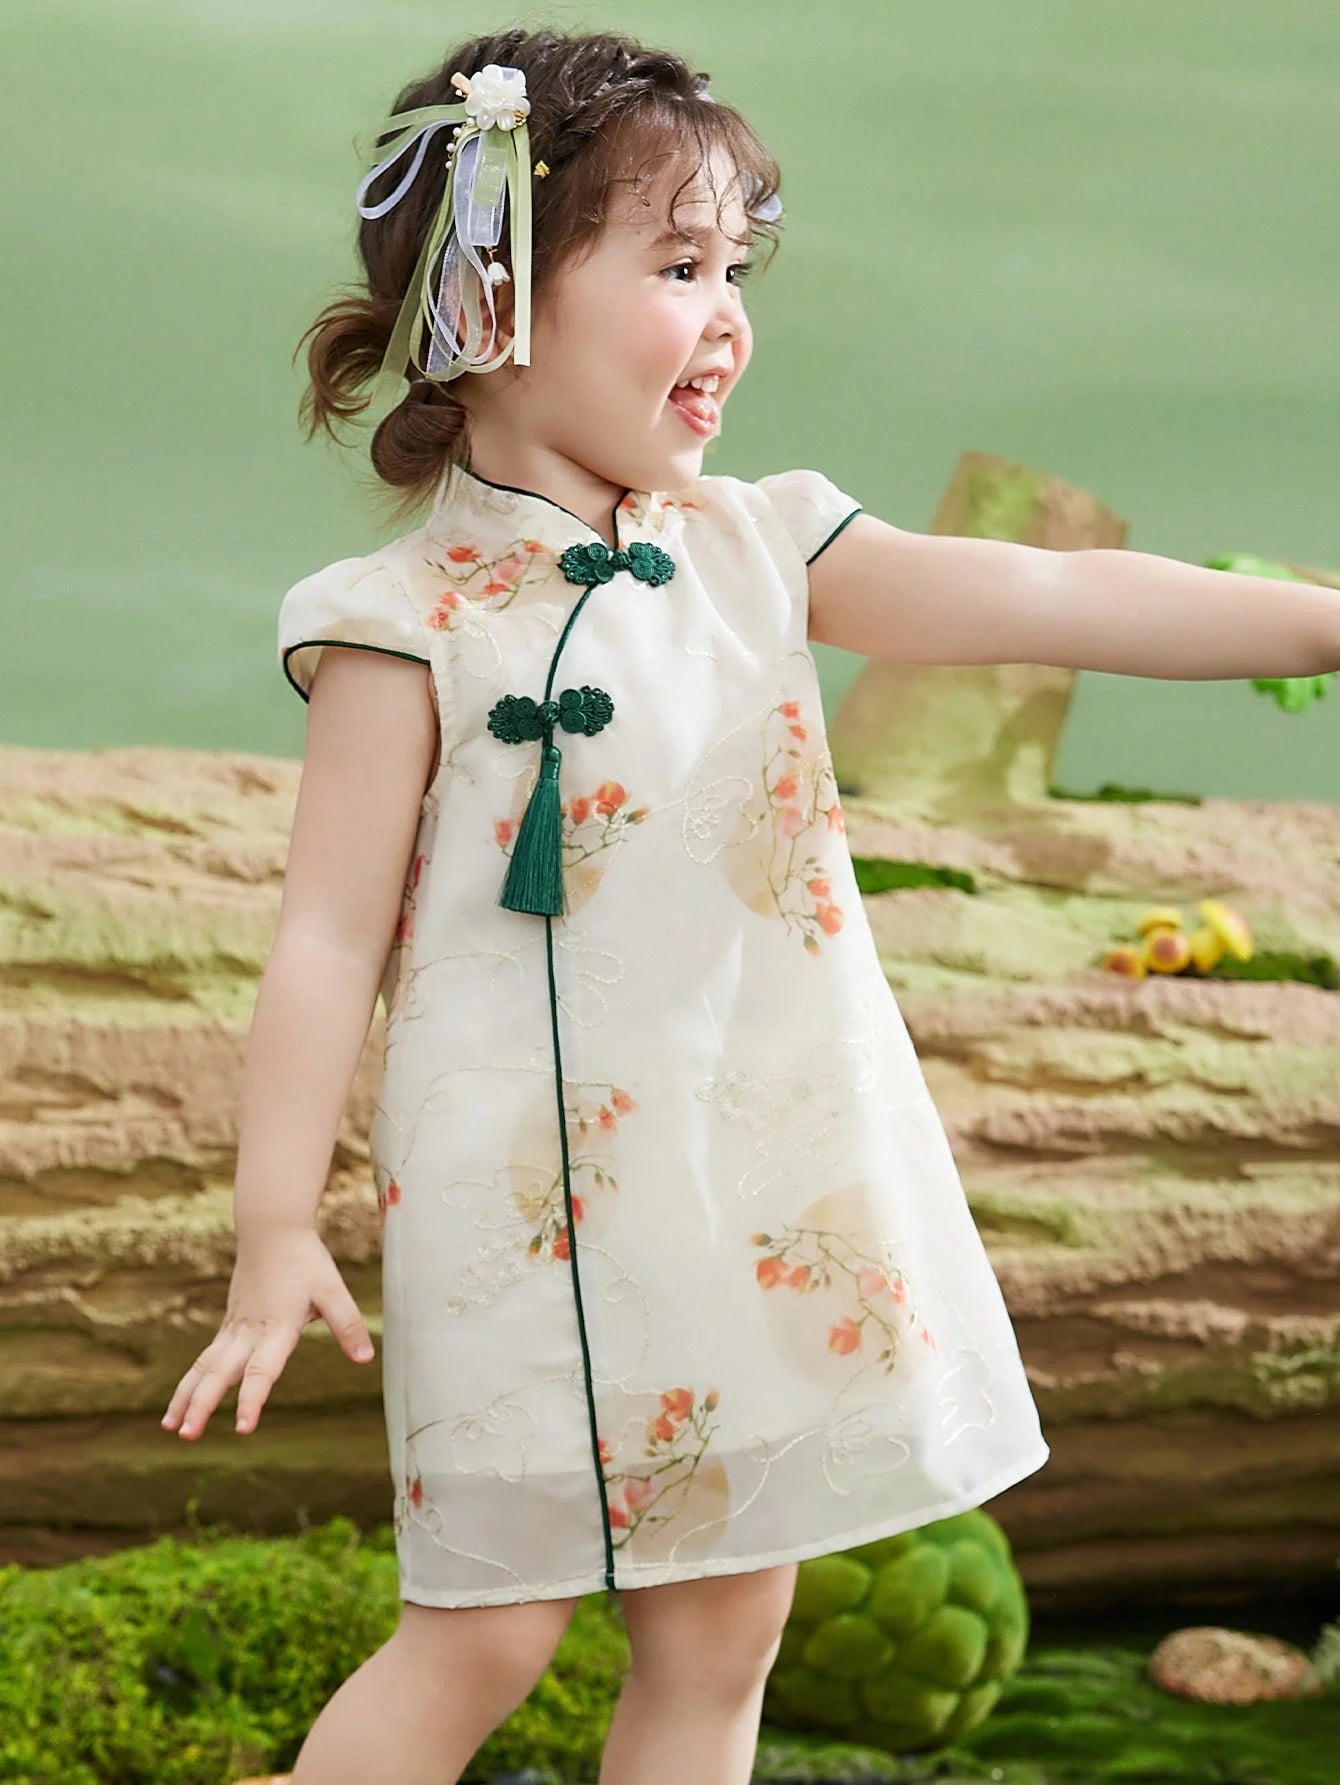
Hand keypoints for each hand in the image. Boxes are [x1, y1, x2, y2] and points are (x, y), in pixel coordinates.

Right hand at [159, 1227, 375, 1440]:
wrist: (271, 1228)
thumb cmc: (304, 1259)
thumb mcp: (333, 1290)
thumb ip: (347, 1325)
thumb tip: (365, 1358)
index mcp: (276, 1327)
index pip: (263, 1371)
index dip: (252, 1400)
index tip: (243, 1428)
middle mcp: (249, 1331)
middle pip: (220, 1372)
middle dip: (202, 1405)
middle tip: (187, 1435)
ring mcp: (235, 1326)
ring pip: (205, 1366)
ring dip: (186, 1396)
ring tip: (170, 1427)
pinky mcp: (230, 1323)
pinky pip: (207, 1356)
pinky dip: (192, 1379)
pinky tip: (183, 1400)